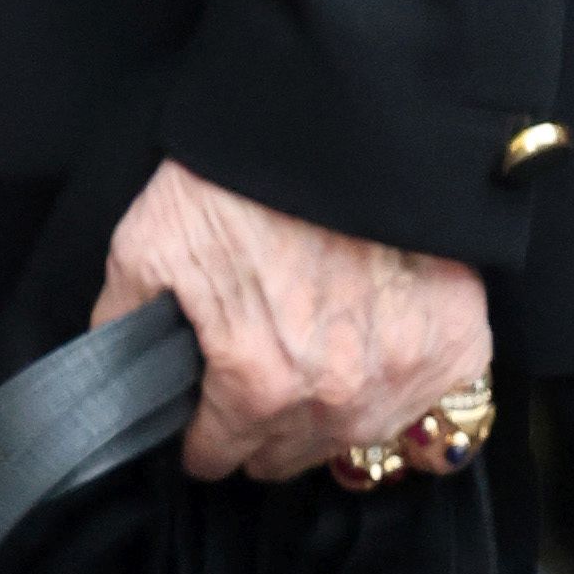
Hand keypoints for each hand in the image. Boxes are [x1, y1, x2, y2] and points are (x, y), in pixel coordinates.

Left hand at [94, 159, 493, 489]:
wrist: (338, 118)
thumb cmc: (239, 176)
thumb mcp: (148, 240)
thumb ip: (126, 320)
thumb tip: (116, 366)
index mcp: (257, 384)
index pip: (217, 454)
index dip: (198, 432)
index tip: (199, 408)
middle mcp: (336, 402)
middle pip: (283, 455)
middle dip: (258, 422)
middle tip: (251, 367)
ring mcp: (404, 381)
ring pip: (351, 440)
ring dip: (324, 411)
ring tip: (306, 352)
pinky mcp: (457, 350)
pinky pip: (423, 405)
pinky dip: (393, 385)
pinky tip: (366, 346)